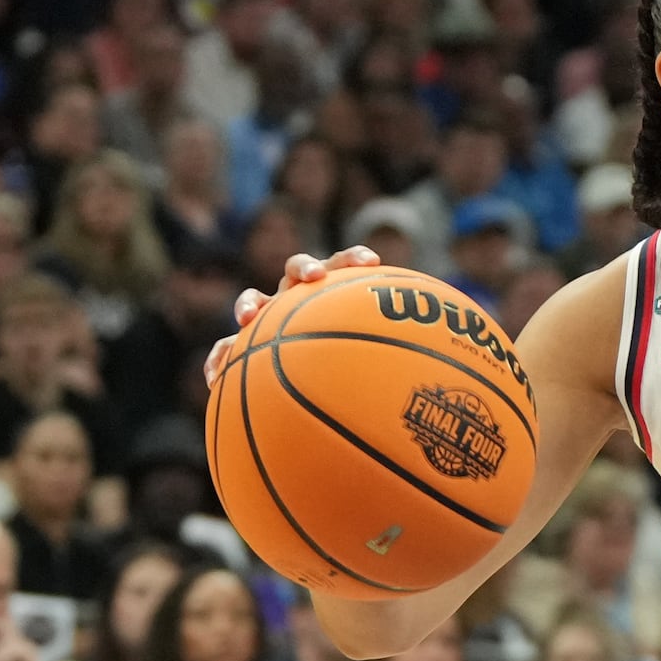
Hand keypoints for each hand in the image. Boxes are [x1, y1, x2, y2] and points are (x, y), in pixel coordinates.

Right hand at [208, 244, 383, 385]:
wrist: (316, 400)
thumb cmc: (354, 384)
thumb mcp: (375, 376)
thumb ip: (394, 368)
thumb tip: (446, 392)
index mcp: (331, 297)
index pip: (343, 266)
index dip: (352, 259)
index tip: (370, 261)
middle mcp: (299, 301)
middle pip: (297, 271)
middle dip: (304, 269)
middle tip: (316, 277)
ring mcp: (268, 320)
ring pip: (254, 300)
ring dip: (249, 303)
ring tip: (249, 316)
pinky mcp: (241, 347)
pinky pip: (224, 350)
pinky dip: (219, 360)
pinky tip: (215, 378)